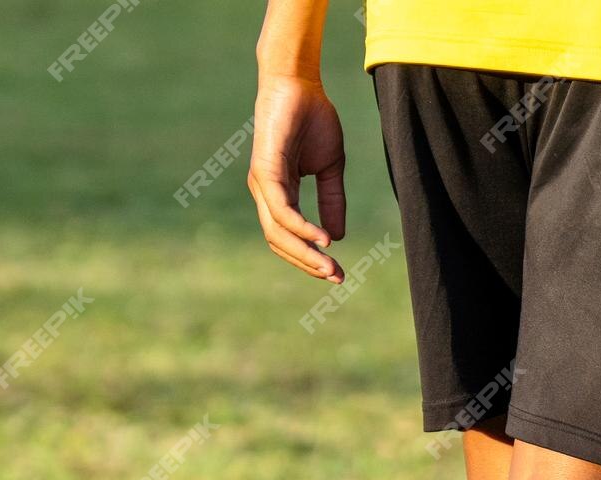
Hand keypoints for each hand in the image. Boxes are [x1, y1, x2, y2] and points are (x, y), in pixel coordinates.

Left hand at [247, 76, 346, 281]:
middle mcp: (265, 192)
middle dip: (309, 263)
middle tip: (337, 277)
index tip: (338, 272)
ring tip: (330, 266)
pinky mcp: (265, 170)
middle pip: (280, 242)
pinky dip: (301, 228)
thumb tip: (337, 236)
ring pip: (278, 232)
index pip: (289, 237)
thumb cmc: (313, 118)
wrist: (299, 82)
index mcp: (278, 192)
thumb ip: (331, 200)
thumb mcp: (330, 167)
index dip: (311, 257)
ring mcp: (262, 182)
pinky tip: (322, 239)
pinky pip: (282, 210)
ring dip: (305, 253)